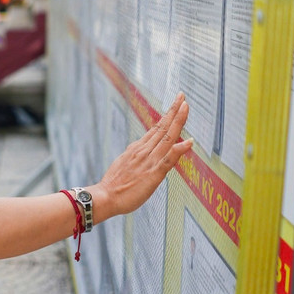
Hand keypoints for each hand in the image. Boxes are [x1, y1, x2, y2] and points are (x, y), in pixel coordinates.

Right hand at [90, 92, 191, 222]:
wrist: (105, 197)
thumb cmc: (114, 185)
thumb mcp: (124, 163)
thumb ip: (135, 154)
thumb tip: (140, 145)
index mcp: (137, 149)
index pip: (156, 129)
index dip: (167, 116)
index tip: (176, 104)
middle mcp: (144, 151)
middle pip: (162, 128)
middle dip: (174, 111)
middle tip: (182, 96)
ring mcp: (149, 161)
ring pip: (166, 138)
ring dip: (177, 122)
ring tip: (185, 107)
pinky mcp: (153, 174)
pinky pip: (168, 160)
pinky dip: (179, 150)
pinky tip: (189, 142)